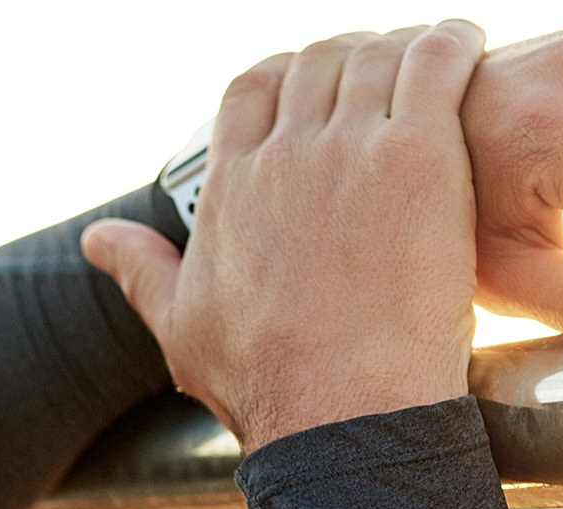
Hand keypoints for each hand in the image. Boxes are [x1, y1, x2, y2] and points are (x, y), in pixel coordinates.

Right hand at [81, 26, 483, 451]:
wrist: (342, 412)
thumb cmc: (266, 383)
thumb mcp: (181, 326)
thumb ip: (141, 269)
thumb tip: (97, 240)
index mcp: (229, 187)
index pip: (251, 87)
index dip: (286, 75)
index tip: (315, 92)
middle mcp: (283, 156)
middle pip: (316, 61)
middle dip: (350, 59)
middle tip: (384, 81)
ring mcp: (350, 150)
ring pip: (376, 52)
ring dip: (404, 49)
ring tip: (431, 68)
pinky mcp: (417, 155)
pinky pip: (437, 59)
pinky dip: (453, 42)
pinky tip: (465, 48)